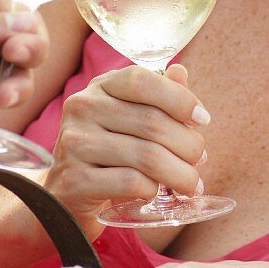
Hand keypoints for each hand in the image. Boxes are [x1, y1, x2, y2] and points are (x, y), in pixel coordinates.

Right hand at [43, 63, 208, 238]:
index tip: (202, 120)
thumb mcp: (130, 118)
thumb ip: (157, 95)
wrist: (66, 195)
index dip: (179, 99)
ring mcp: (75, 143)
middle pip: (151, 122)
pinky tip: (156, 193)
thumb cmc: (108, 152)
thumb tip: (181, 73)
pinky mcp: (75, 179)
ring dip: (180, 173)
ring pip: (146, 155)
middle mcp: (82, 108)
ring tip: (192, 184)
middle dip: (188, 145)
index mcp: (100, 87)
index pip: (142, 80)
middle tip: (200, 160)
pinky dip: (152, 189)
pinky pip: (130, 182)